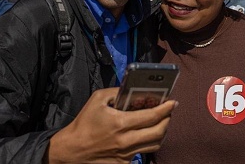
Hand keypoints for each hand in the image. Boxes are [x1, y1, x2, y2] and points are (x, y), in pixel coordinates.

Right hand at [46, 88, 176, 163]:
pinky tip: (146, 135)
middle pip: (159, 132)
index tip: (173, 102)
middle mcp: (125, 141)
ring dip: (162, 132)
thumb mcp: (97, 99)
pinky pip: (142, 153)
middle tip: (169, 111)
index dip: (166, 108)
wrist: (71, 150)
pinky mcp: (123, 163)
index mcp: (120, 123)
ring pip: (155, 145)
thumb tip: (132, 88)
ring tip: (161, 122)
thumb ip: (116, 91)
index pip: (152, 116)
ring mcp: (125, 155)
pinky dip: (147, 143)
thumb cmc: (84, 123)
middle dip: (168, 120)